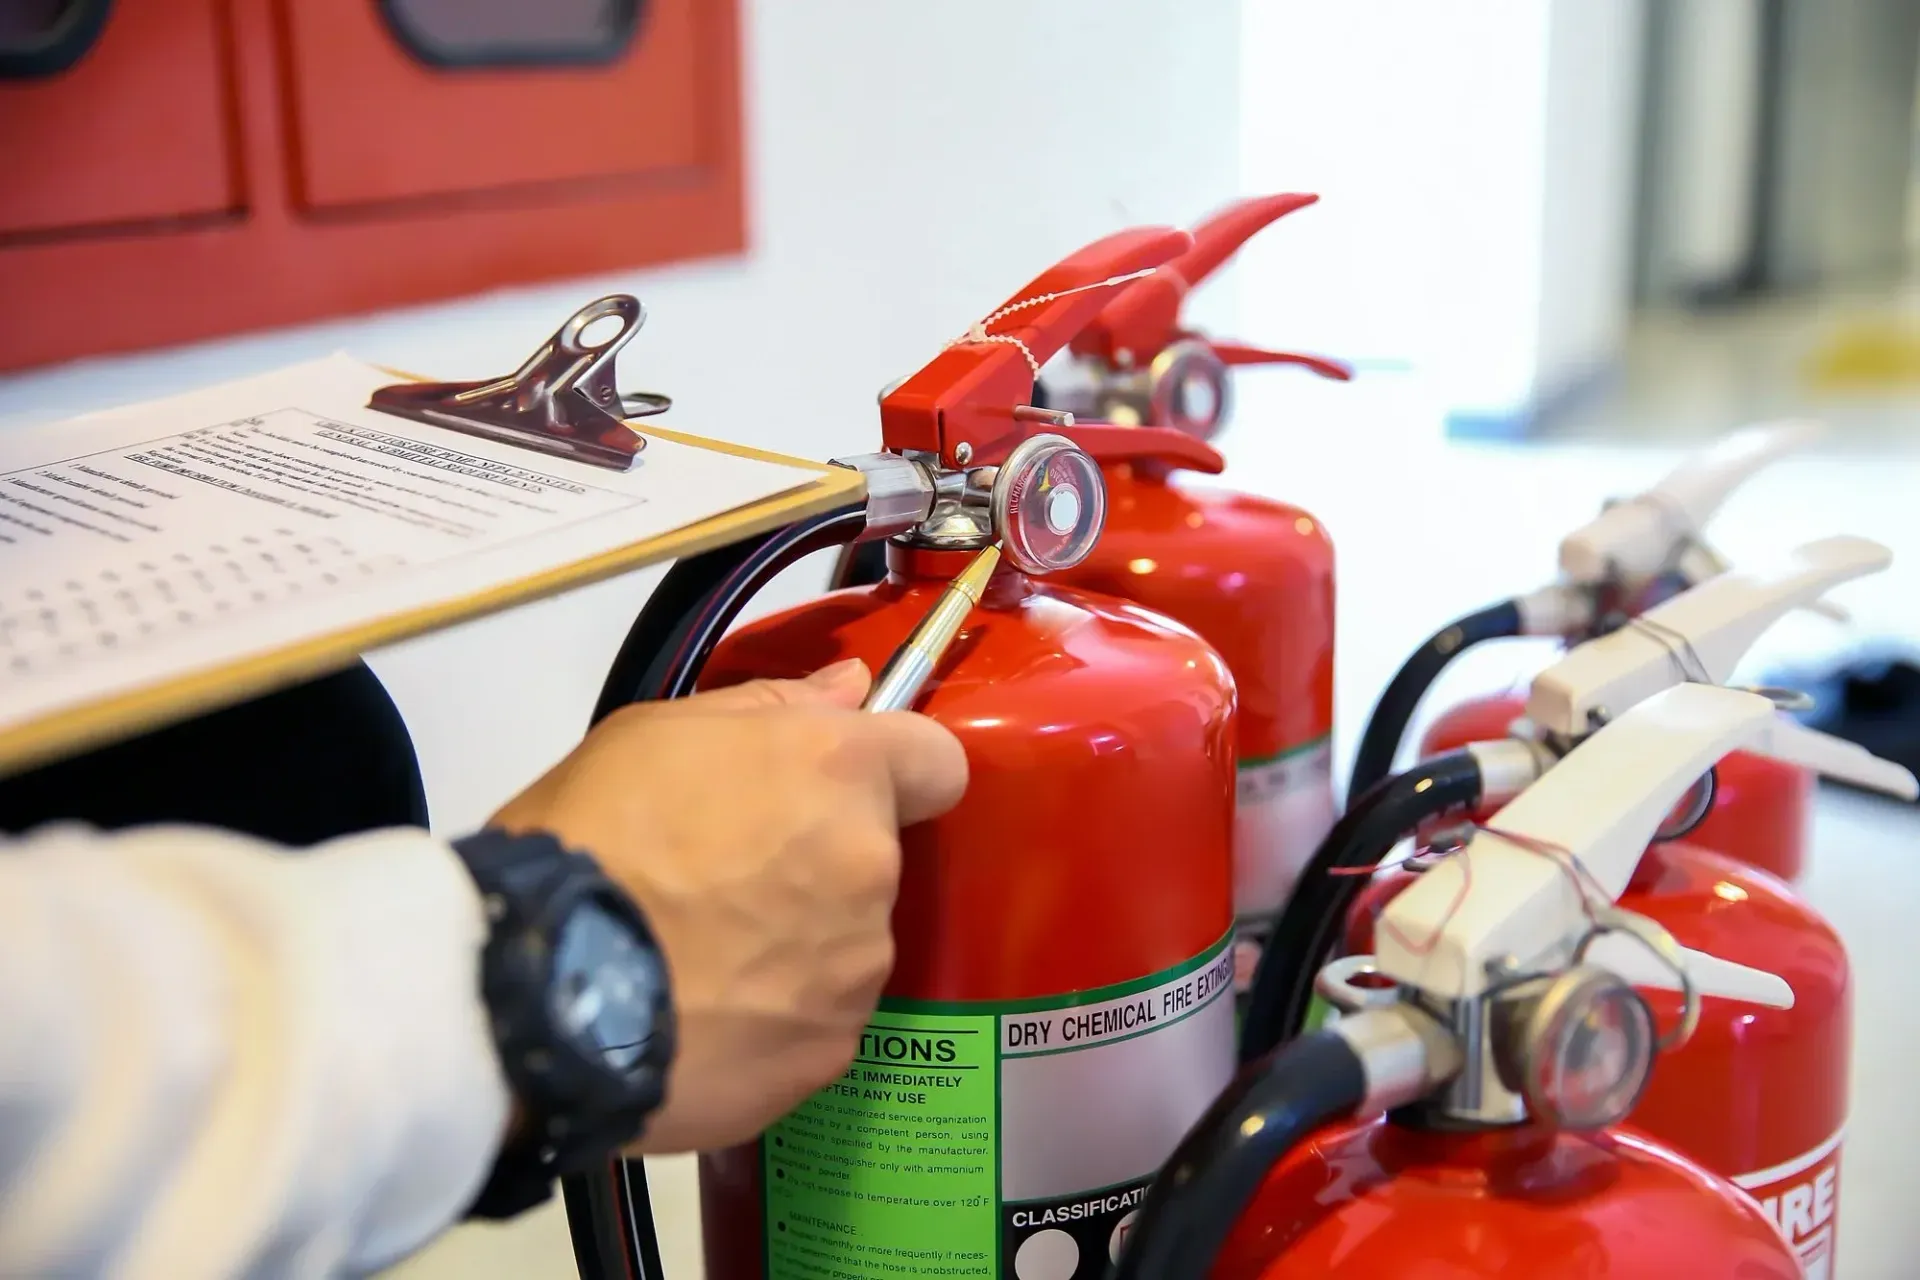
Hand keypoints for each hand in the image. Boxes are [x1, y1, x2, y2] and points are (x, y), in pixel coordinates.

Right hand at [488, 659, 967, 1151]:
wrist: (540, 994)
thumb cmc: (587, 843)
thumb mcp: (650, 737)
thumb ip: (767, 707)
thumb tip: (849, 689)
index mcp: (838, 771)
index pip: (935, 760)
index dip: (895, 772)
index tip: (839, 790)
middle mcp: (869, 866)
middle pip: (874, 857)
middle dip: (817, 862)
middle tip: (720, 879)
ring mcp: (857, 967)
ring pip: (847, 943)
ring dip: (796, 944)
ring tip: (698, 958)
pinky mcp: (829, 1052)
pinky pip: (816, 1021)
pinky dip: (773, 1019)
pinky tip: (700, 1016)